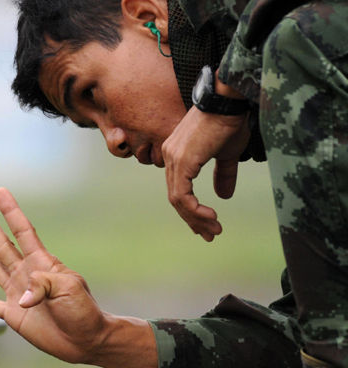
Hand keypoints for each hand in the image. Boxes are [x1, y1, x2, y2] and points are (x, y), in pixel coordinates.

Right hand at [0, 188, 109, 363]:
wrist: (85, 340)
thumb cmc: (84, 312)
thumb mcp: (69, 289)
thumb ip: (42, 284)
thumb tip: (20, 296)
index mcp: (43, 264)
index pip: (23, 231)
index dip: (11, 211)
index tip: (0, 193)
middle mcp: (27, 275)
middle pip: (3, 244)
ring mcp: (18, 293)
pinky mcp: (13, 314)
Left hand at [161, 105, 248, 240]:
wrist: (230, 100)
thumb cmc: (231, 120)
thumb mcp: (228, 153)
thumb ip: (223, 174)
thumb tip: (223, 195)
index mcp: (177, 154)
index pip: (178, 189)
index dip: (191, 209)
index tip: (206, 224)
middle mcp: (169, 156)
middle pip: (175, 197)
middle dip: (193, 219)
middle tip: (209, 235)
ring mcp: (173, 158)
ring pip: (177, 199)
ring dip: (195, 218)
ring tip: (213, 230)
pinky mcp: (181, 161)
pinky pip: (181, 195)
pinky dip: (194, 209)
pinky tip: (209, 217)